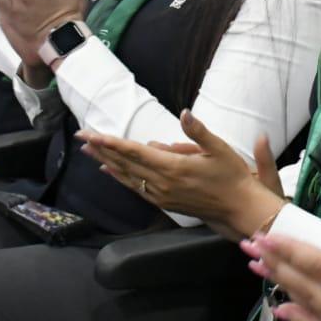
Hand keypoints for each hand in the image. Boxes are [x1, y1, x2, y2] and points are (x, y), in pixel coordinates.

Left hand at [78, 111, 284, 238]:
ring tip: (89, 150)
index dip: (112, 142)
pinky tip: (109, 171)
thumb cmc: (232, 176)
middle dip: (102, 148)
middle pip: (125, 163)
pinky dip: (119, 177)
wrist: (238, 208)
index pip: (135, 152)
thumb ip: (198, 132)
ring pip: (127, 176)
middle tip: (82, 136)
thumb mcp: (219, 149)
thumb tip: (184, 113)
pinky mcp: (164, 202)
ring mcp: (162, 195)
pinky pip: (135, 188)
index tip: (92, 134)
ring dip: (106, 161)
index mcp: (174, 168)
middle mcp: (163, 183)